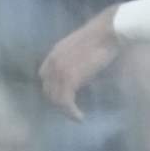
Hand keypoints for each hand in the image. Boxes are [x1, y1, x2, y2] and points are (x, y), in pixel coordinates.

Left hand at [39, 4, 121, 120]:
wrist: (105, 33)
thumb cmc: (97, 39)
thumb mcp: (77, 51)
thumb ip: (70, 61)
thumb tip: (76, 73)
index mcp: (52, 55)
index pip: (44, 76)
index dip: (51, 88)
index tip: (61, 96)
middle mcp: (51, 63)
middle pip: (48, 89)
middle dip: (57, 101)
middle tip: (69, 109)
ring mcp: (59, 71)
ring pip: (55, 97)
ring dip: (64, 110)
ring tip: (75, 116)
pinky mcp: (70, 78)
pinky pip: (65, 100)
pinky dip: (71, 111)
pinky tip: (80, 117)